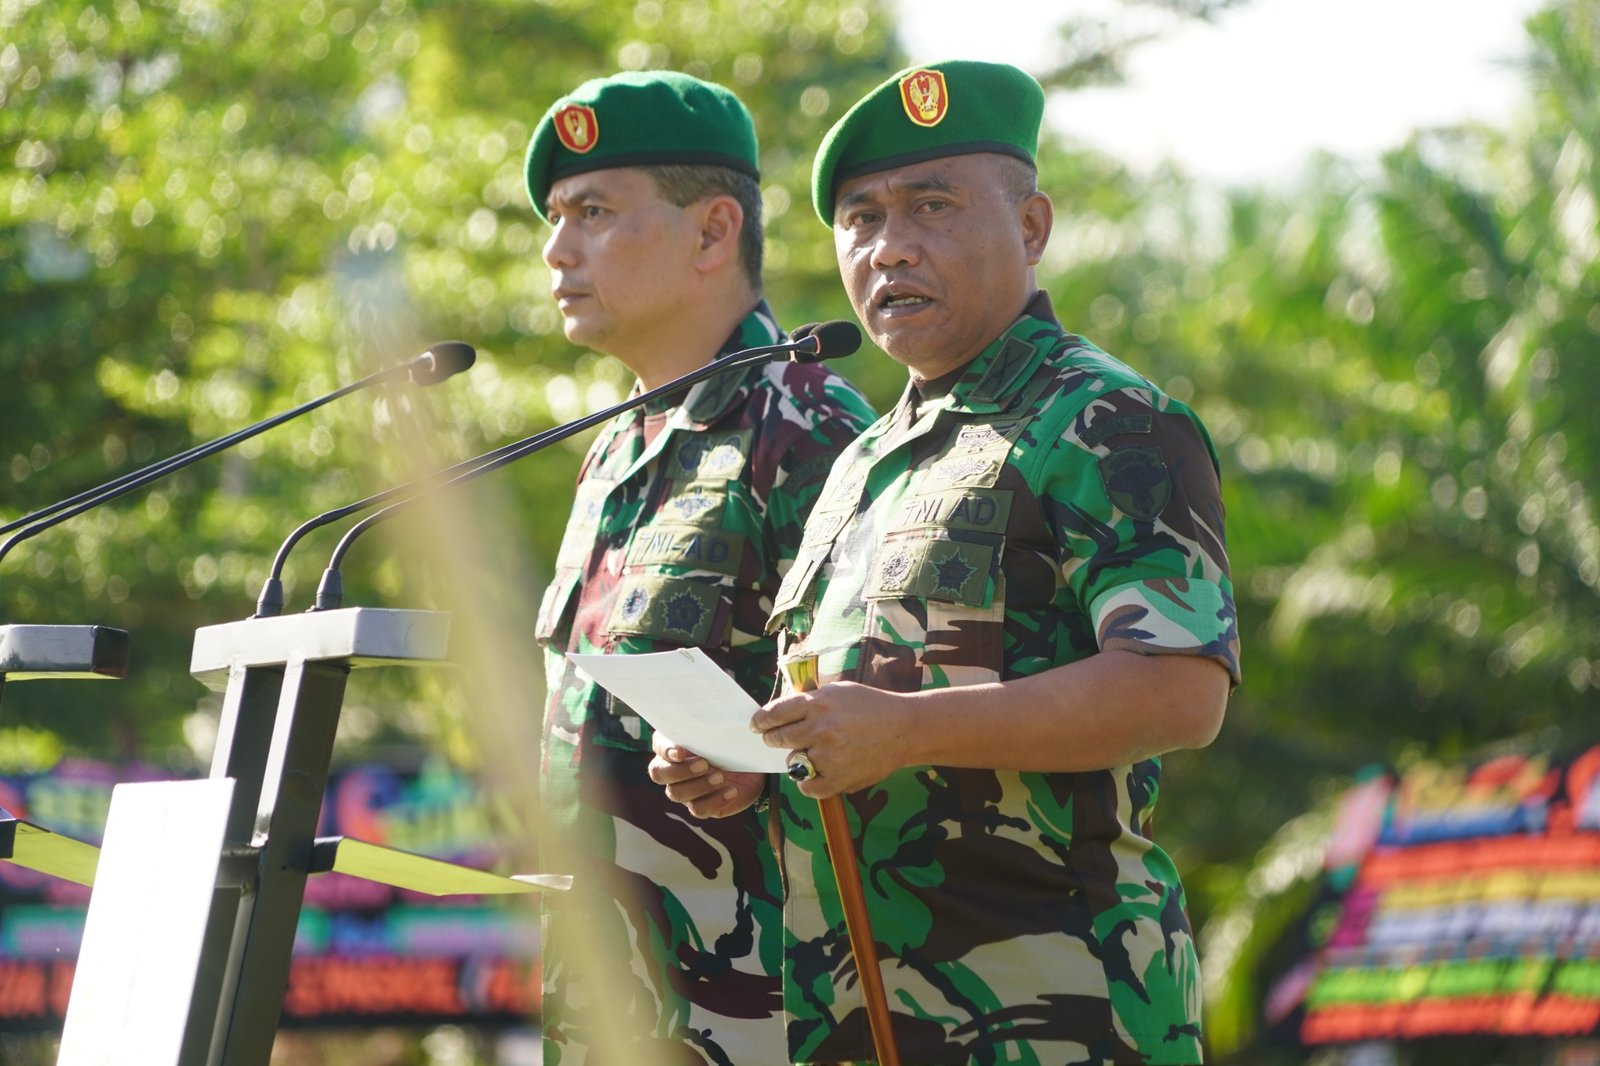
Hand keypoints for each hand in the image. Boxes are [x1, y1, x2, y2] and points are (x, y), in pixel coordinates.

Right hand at [647, 732, 766, 818]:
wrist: (752, 762)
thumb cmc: (731, 740)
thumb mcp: (722, 728)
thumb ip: (709, 722)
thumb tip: (707, 712)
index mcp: (672, 745)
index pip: (658, 747)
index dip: (666, 751)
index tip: (681, 751)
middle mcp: (672, 769)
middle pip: (659, 774)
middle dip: (680, 770)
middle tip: (704, 764)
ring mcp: (684, 790)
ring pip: (677, 793)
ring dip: (699, 786)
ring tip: (721, 777)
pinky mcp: (701, 806)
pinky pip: (699, 809)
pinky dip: (715, 801)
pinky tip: (731, 791)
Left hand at [752, 681, 913, 797]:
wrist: (904, 729)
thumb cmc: (871, 706)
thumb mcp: (837, 691)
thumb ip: (809, 700)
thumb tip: (781, 710)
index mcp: (817, 703)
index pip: (774, 713)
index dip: (761, 721)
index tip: (756, 725)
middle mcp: (820, 728)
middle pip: (778, 738)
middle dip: (773, 739)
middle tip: (775, 739)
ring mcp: (829, 755)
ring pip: (792, 762)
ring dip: (797, 759)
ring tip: (813, 753)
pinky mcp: (840, 778)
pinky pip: (808, 787)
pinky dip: (807, 783)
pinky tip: (814, 774)